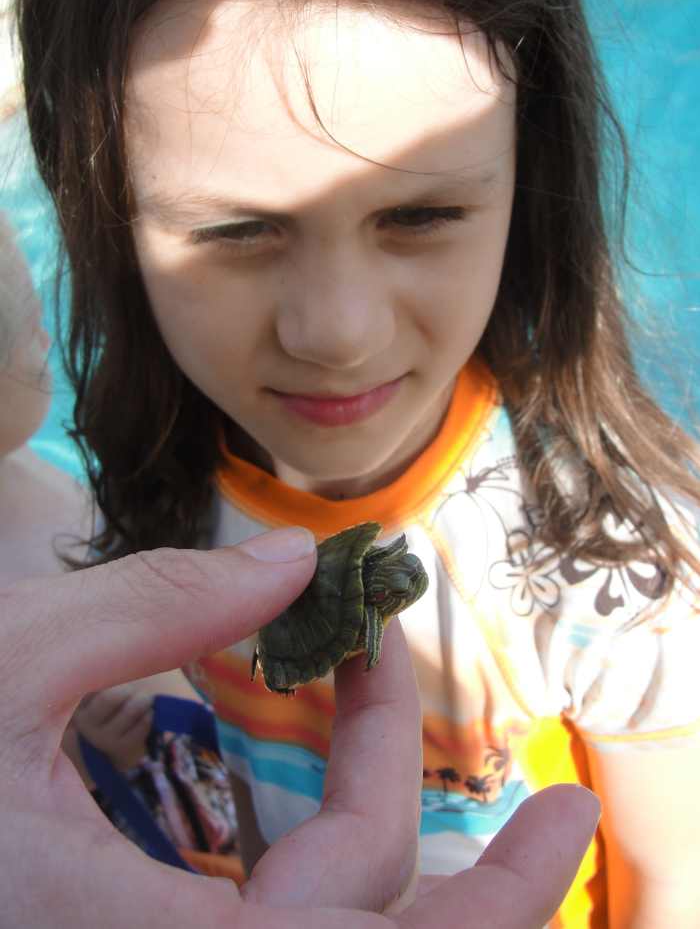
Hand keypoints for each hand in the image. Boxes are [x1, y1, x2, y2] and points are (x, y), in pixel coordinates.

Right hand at [0, 528, 598, 927]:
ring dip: (393, 843)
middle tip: (551, 810)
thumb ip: (150, 610)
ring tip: (398, 718)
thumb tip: (288, 558)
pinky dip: (324, 857)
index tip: (558, 810)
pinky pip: (268, 921)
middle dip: (478, 891)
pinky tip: (329, 778)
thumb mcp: (3, 666)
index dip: (477, 895)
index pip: (347, 928)